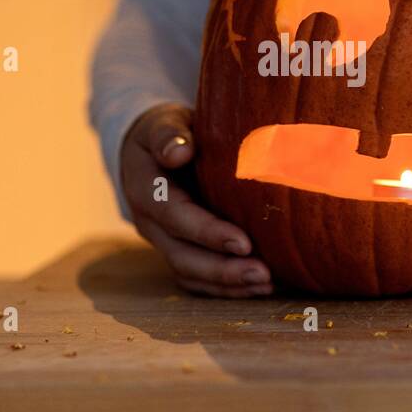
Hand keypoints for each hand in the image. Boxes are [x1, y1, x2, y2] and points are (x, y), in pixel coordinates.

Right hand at [121, 103, 272, 296]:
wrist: (154, 150)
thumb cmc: (168, 132)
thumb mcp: (163, 124)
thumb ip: (168, 135)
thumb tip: (179, 151)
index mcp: (145, 189)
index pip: (176, 216)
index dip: (207, 232)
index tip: (244, 243)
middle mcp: (150, 223)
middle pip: (182, 256)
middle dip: (222, 270)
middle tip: (263, 275)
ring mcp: (163, 241)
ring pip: (190, 273)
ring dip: (228, 284)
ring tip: (267, 284)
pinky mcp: (179, 251)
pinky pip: (198, 278)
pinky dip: (226, 288)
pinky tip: (258, 287)